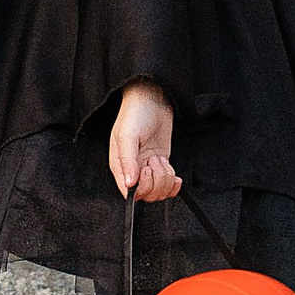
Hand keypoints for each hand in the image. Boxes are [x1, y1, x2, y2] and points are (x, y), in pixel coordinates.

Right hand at [110, 81, 179, 202]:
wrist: (152, 99)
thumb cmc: (135, 115)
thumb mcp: (127, 136)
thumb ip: (128, 161)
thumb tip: (129, 185)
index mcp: (120, 167)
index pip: (130, 193)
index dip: (142, 187)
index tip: (147, 169)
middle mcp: (133, 171)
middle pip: (147, 195)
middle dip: (156, 180)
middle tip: (154, 160)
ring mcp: (148, 168)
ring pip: (159, 191)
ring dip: (165, 178)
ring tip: (160, 159)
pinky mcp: (161, 165)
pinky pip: (168, 185)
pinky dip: (174, 184)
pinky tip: (174, 173)